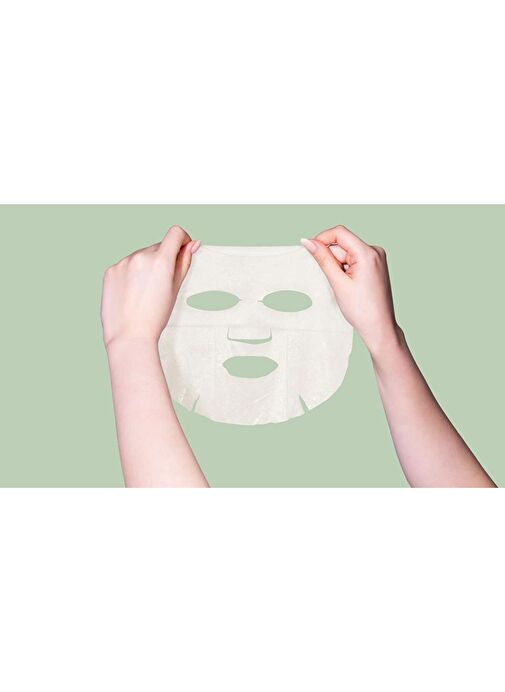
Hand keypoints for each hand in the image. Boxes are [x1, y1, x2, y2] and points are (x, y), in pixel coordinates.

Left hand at [101, 226, 199, 348]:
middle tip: (161, 285)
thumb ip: (184, 263)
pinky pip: (125, 265)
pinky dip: (131, 274)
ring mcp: (123, 263)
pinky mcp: (111, 271)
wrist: (129, 335)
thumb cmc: (154, 317)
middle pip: (158, 247)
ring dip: (146, 266)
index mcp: (160, 261)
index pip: (175, 233)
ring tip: (145, 292)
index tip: (183, 249)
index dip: (183, 240)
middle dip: (163, 259)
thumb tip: (192, 245)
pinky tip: (132, 293)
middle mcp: (141, 257)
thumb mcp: (175, 289)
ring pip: (141, 256)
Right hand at [301, 226, 398, 353]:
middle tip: (335, 281)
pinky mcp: (373, 266)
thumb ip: (322, 259)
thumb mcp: (338, 282)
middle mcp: (375, 252)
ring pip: (346, 254)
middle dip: (332, 260)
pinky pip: (352, 260)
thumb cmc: (362, 309)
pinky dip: (345, 270)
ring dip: (338, 267)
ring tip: (345, 287)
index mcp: (368, 253)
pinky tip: (349, 286)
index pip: (339, 233)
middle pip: (342, 245)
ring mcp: (375, 258)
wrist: (379, 327)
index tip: (309, 250)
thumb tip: (308, 241)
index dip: (322, 239)